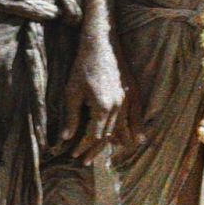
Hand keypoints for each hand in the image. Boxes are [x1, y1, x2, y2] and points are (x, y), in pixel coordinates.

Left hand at [59, 26, 129, 163]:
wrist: (101, 44)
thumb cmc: (82, 66)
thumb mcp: (72, 92)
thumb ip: (72, 117)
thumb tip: (67, 138)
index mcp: (102, 107)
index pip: (93, 135)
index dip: (83, 147)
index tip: (74, 154)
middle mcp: (118, 106)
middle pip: (108, 135)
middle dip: (95, 149)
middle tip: (84, 160)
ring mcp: (127, 100)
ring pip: (122, 128)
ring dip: (114, 143)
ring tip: (104, 155)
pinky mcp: (132, 92)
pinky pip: (136, 116)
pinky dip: (135, 129)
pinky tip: (136, 140)